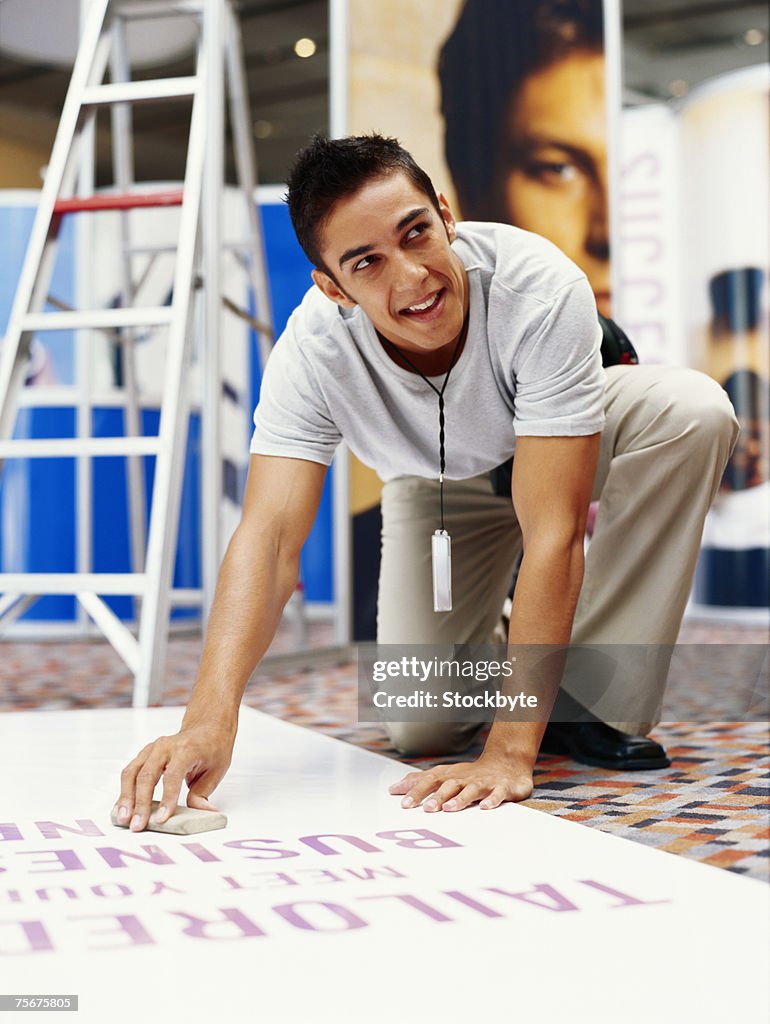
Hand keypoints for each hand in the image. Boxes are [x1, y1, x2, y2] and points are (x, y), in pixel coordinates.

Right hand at [113, 723, 235, 831]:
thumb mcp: (217, 770)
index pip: (172, 776)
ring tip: (123, 819)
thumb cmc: (212, 746)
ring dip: (126, 798)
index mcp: (186, 749)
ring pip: (132, 773)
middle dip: (140, 803)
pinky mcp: (144, 755)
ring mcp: (152, 749)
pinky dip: (124, 791)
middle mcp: (165, 747)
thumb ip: (203, 793)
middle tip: (137, 825)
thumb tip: (200, 812)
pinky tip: (122, 807)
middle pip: (147, 775)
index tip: (161, 818)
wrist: (206, 726)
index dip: (166, 798)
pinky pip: (129, 773)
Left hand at [388, 751, 533, 811]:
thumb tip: (394, 788)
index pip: (429, 781)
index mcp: (449, 776)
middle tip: (426, 809)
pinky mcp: (501, 788)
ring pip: (471, 790)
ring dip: (460, 799)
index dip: (416, 791)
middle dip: (437, 796)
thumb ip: (420, 781)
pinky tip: (484, 807)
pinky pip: (498, 794)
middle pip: (448, 785)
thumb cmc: (470, 774)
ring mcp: (483, 782)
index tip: (403, 803)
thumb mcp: (445, 775)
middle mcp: (464, 778)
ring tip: (449, 809)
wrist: (506, 763)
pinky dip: (492, 800)